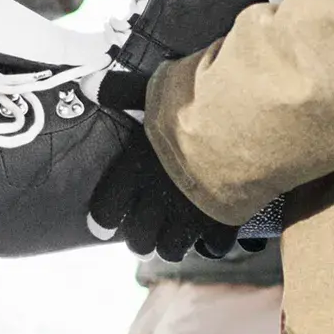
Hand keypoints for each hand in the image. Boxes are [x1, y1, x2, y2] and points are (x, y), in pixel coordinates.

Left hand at [86, 76, 236, 261]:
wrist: (247, 124)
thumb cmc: (194, 104)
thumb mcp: (150, 91)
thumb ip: (118, 91)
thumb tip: (85, 84)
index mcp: (135, 170)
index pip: (108, 207)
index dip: (103, 220)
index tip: (101, 228)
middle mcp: (158, 198)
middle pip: (139, 237)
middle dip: (138, 239)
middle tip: (140, 237)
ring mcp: (192, 214)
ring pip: (172, 248)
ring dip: (169, 245)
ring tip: (170, 241)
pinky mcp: (226, 222)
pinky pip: (212, 248)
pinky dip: (208, 247)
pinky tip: (206, 241)